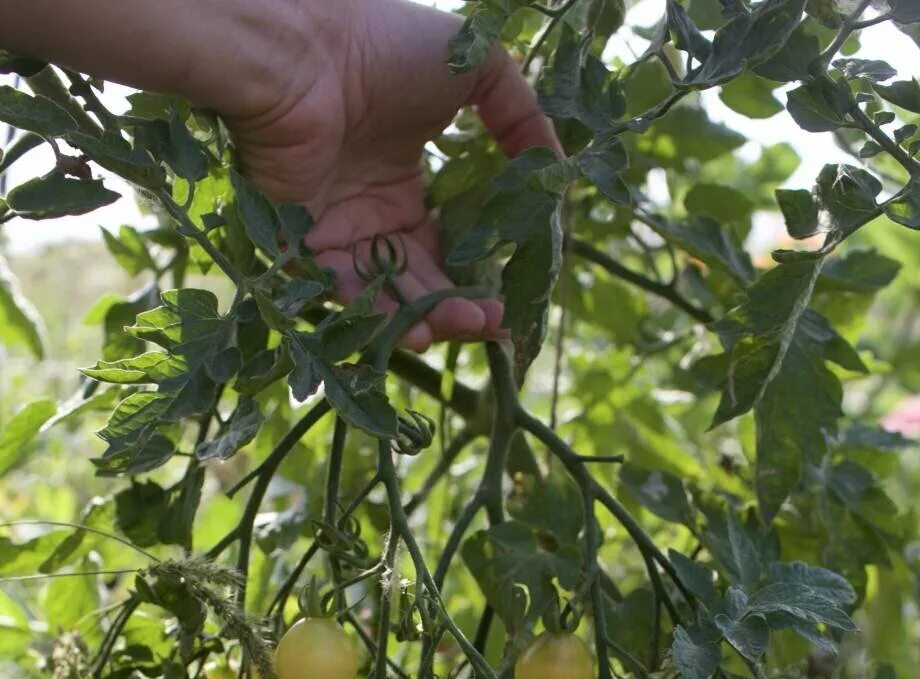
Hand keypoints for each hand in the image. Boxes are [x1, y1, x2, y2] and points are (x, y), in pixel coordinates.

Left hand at [224, 0, 560, 350]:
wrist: (303, 48)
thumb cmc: (382, 46)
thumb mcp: (476, 66)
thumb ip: (521, 116)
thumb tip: (554, 171)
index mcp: (400, 182)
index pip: (441, 246)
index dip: (477, 274)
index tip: (512, 297)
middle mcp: (366, 215)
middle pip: (419, 280)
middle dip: (461, 306)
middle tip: (500, 325)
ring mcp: (333, 233)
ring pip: (387, 294)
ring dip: (430, 317)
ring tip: (471, 324)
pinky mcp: (300, 246)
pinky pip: (345, 293)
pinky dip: (382, 315)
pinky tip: (421, 327)